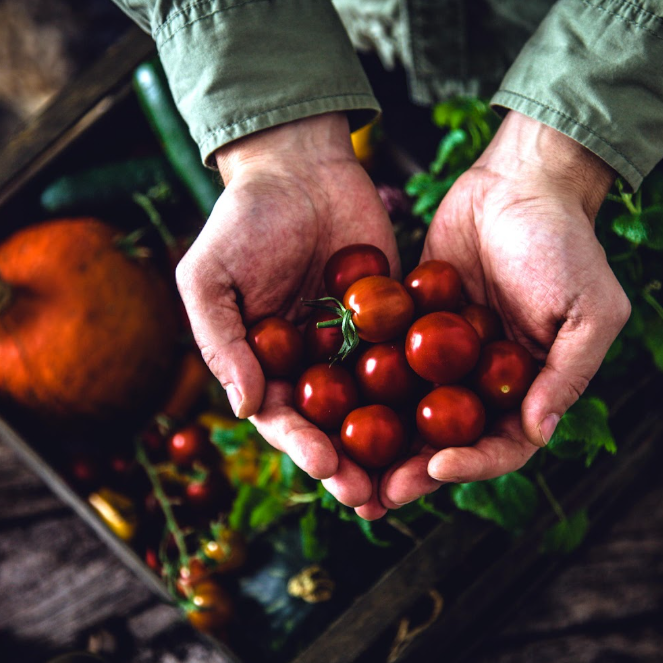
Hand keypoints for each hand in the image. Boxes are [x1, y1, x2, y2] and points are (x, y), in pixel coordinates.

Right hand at [175, 113, 397, 507]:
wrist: (300, 166)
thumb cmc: (242, 220)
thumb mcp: (210, 277)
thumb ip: (221, 341)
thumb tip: (244, 407)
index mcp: (265, 365)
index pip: (283, 419)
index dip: (303, 446)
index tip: (327, 467)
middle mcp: (312, 366)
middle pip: (333, 426)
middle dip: (352, 465)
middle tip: (376, 496)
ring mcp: (355, 346)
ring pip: (377, 407)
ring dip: (393, 446)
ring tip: (415, 478)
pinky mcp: (394, 321)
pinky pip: (412, 359)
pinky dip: (429, 390)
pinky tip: (452, 417)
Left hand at [364, 112, 630, 517]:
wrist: (520, 180)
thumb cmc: (566, 243)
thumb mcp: (589, 309)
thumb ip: (567, 373)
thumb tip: (539, 432)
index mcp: (531, 388)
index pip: (503, 445)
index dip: (472, 465)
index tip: (436, 468)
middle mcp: (485, 382)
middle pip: (449, 442)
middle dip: (414, 470)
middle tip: (377, 494)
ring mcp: (445, 357)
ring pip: (411, 413)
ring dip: (382, 444)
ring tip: (345, 467)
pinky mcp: (411, 326)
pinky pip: (386, 363)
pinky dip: (360, 387)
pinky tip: (328, 405)